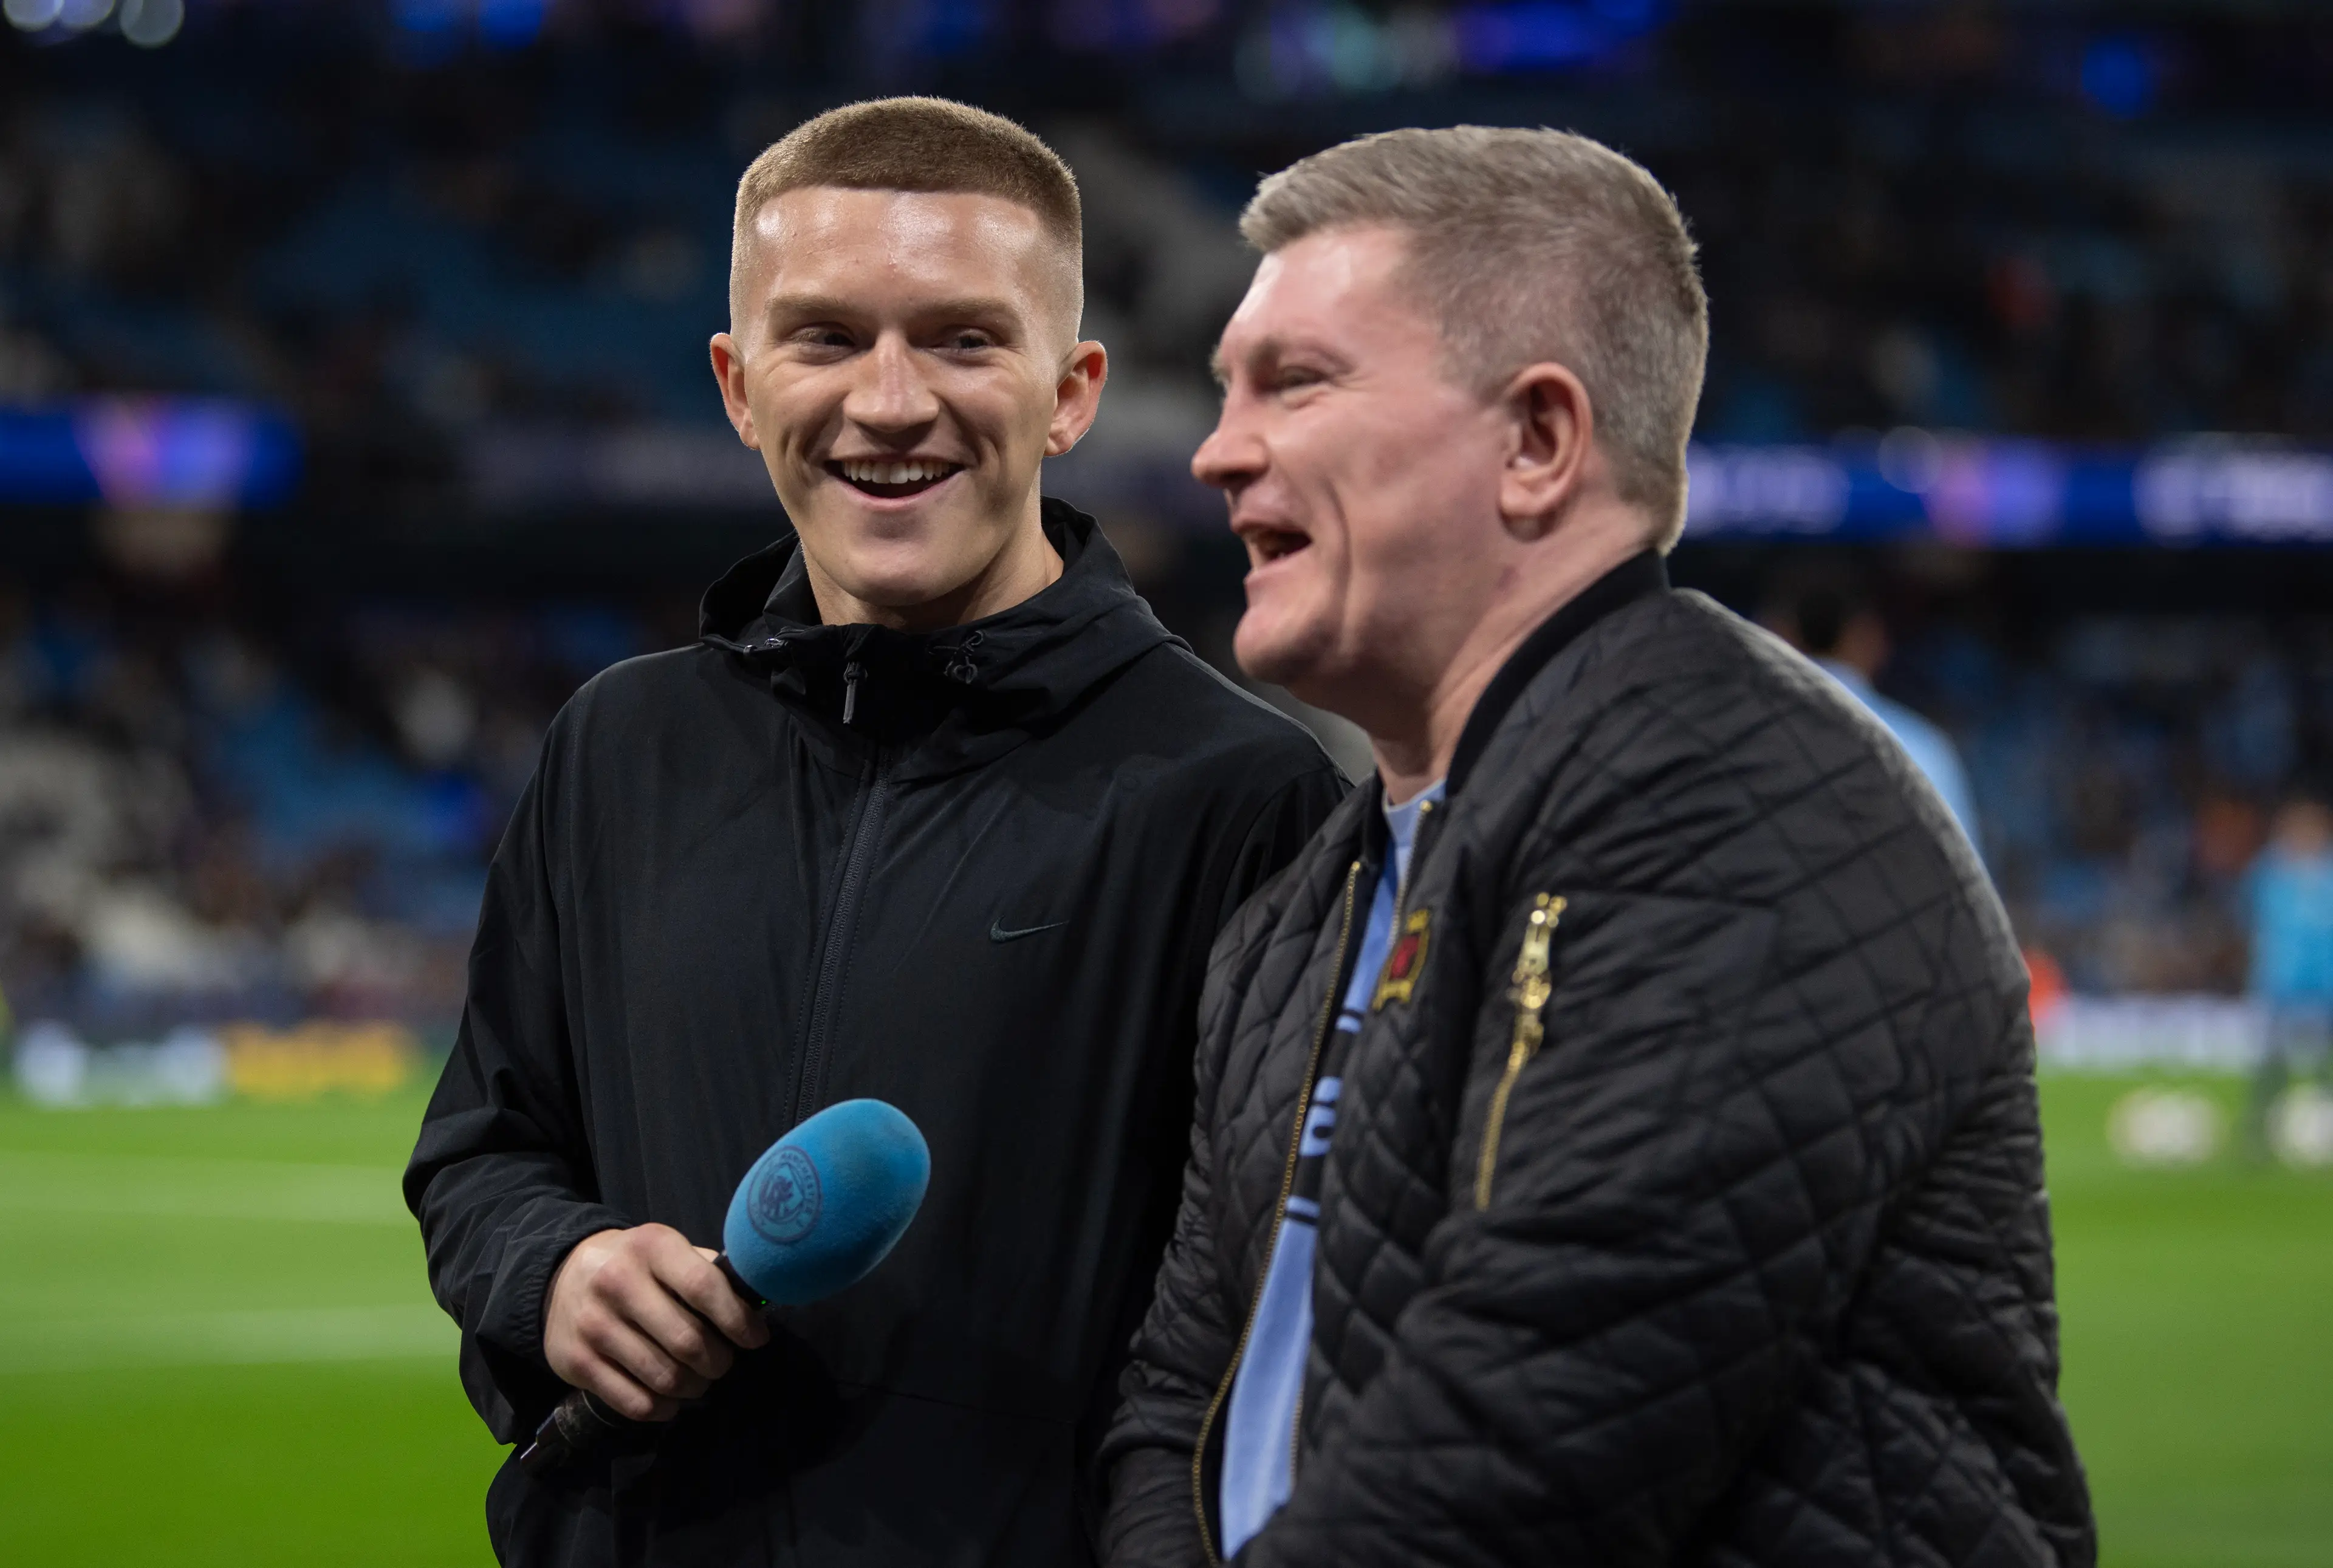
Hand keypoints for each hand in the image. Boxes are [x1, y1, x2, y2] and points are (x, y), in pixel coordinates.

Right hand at [543, 1225, 770, 1420]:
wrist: (562, 1275)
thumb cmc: (636, 1265)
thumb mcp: (669, 1250)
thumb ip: (708, 1271)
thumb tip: (755, 1306)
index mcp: (651, 1246)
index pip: (703, 1287)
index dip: (738, 1319)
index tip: (756, 1338)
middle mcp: (617, 1282)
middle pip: (687, 1341)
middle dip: (719, 1361)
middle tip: (723, 1362)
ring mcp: (594, 1325)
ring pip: (665, 1378)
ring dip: (694, 1387)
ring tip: (699, 1379)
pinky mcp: (576, 1363)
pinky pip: (636, 1404)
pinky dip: (663, 1409)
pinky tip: (670, 1399)